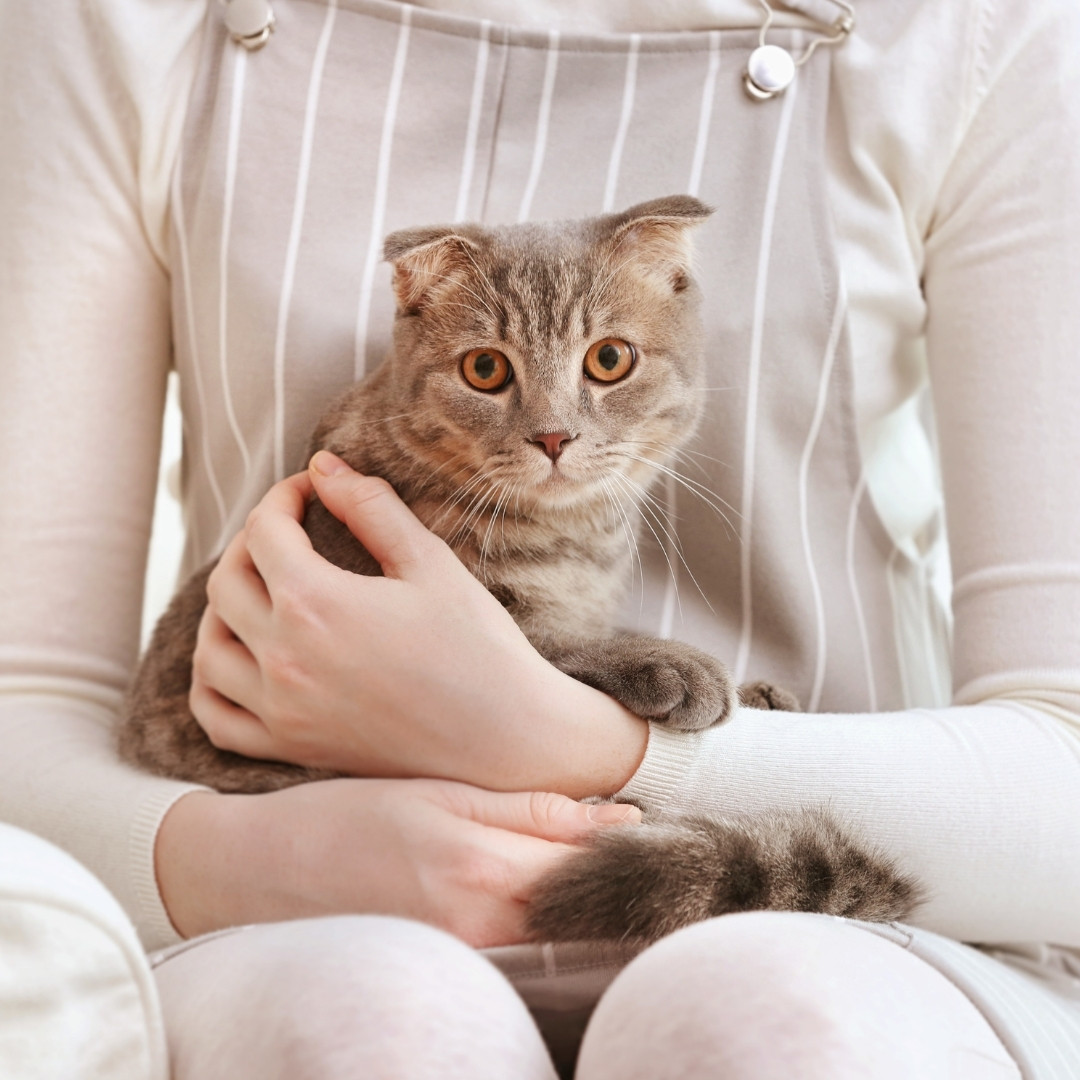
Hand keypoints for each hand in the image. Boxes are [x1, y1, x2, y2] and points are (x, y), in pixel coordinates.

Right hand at [155, 778, 640, 946]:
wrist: (260, 870)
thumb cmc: (345, 815)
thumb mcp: (438, 793)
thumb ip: (528, 810)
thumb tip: (616, 818)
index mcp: (478, 863)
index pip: (585, 859)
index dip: (627, 844)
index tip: (658, 828)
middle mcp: (477, 920)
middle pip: (580, 904)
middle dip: (618, 878)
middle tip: (648, 847)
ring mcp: (462, 954)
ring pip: (557, 932)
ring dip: (587, 903)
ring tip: (605, 870)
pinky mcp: (446, 968)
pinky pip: (521, 951)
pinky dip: (548, 926)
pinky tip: (552, 900)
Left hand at [190, 452, 647, 797]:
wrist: (505, 738)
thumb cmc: (478, 647)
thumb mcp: (431, 563)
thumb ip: (371, 507)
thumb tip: (323, 465)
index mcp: (316, 603)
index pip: (265, 530)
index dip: (284, 496)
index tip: (310, 490)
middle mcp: (283, 657)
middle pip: (226, 582)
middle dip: (253, 542)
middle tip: (290, 531)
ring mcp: (281, 709)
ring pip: (209, 648)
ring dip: (223, 608)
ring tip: (260, 590)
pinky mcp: (291, 747)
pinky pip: (216, 717)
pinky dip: (210, 682)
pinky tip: (239, 659)